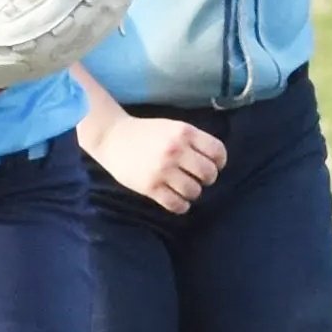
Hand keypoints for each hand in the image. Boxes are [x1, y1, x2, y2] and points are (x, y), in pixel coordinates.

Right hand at [93, 113, 226, 214]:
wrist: (112, 136)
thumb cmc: (145, 132)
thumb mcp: (172, 127)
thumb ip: (192, 141)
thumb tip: (215, 162)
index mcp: (184, 132)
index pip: (217, 151)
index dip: (219, 161)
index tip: (213, 164)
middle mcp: (176, 150)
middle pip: (209, 174)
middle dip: (207, 178)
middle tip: (196, 176)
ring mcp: (163, 169)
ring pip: (194, 191)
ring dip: (192, 192)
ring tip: (183, 186)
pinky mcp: (151, 187)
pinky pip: (177, 205)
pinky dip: (181, 205)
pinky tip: (176, 199)